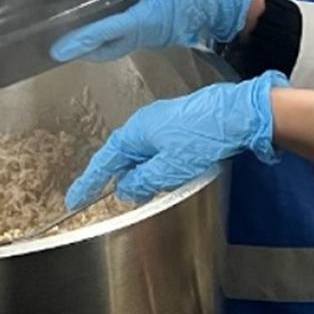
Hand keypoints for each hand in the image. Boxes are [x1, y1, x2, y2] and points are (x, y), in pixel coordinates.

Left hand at [50, 0, 258, 62]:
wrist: (228, 1)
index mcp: (142, 20)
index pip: (103, 33)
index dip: (78, 41)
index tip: (57, 51)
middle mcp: (145, 35)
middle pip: (107, 47)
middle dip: (84, 49)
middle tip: (61, 47)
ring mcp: (153, 38)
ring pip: (118, 45)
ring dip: (97, 43)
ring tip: (76, 35)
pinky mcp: (160, 34)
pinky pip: (129, 38)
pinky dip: (112, 35)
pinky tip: (104, 23)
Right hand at [66, 71, 286, 206]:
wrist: (238, 114)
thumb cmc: (203, 137)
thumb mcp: (170, 167)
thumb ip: (144, 181)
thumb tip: (126, 189)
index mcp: (136, 132)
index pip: (105, 161)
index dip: (89, 182)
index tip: (75, 199)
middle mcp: (145, 124)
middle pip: (121, 156)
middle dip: (112, 177)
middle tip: (98, 197)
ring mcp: (163, 123)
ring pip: (141, 154)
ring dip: (135, 173)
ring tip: (133, 194)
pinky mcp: (180, 127)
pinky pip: (156, 150)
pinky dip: (151, 166)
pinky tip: (159, 178)